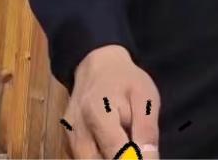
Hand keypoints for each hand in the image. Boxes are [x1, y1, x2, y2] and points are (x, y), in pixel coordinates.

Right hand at [63, 44, 160, 159]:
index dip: (133, 159)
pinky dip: (101, 155)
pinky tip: (112, 143)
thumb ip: (146, 131)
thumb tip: (150, 159)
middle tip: (135, 148)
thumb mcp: (145, 98)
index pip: (116, 154)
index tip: (145, 155)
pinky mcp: (67, 144)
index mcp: (97, 115)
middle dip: (120, 158)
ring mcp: (69, 139)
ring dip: (110, 156)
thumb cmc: (125, 81)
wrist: (97, 67)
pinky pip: (85, 159)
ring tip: (123, 139)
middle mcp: (77, 131)